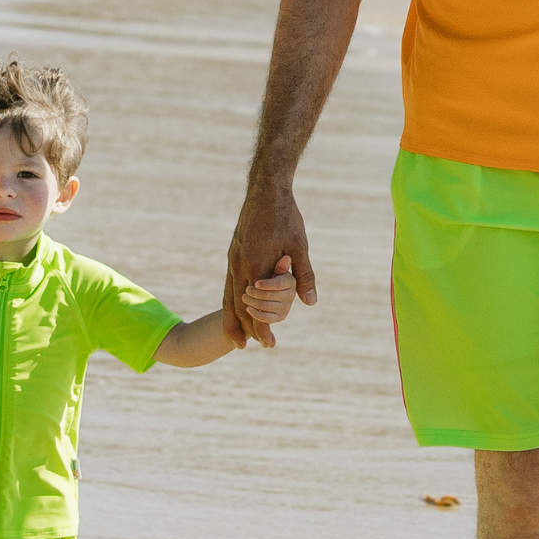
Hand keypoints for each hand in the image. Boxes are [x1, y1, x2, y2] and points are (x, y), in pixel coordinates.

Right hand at [225, 182, 315, 349]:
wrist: (265, 190)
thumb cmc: (285, 217)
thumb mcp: (300, 246)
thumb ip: (303, 275)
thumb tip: (310, 302)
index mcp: (255, 266)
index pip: (256, 307)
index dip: (262, 328)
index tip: (269, 344)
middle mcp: (238, 265)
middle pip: (238, 307)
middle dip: (246, 329)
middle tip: (254, 348)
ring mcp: (233, 259)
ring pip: (228, 297)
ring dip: (233, 319)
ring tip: (238, 340)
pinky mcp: (233, 254)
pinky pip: (228, 285)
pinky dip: (231, 301)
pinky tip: (236, 307)